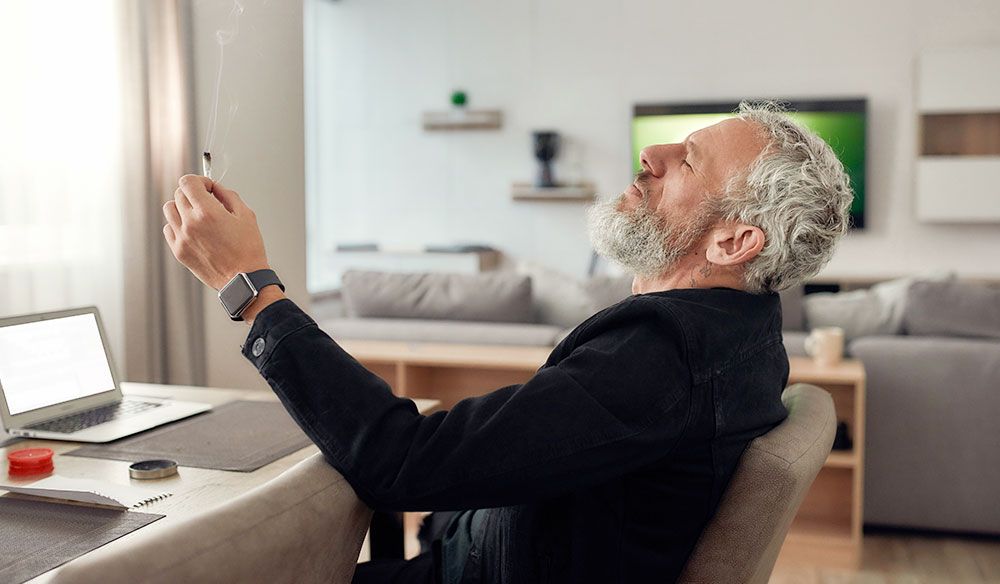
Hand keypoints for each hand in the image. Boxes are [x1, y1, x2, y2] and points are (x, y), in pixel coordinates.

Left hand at [162, 175, 269, 290]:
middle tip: (206, 200)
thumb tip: (216, 187)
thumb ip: (228, 196)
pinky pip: (168, 228)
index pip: (187, 182)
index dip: (199, 180)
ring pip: (169, 209)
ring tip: (197, 215)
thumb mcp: (246, 215)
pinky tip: (192, 229)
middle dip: (193, 193)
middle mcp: (190, 223)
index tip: (207, 186)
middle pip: (178, 194)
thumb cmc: (248, 250)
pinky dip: (177, 225)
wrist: (244, 279)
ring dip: (182, 207)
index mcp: (208, 212)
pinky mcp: (178, 251)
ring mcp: (182, 238)